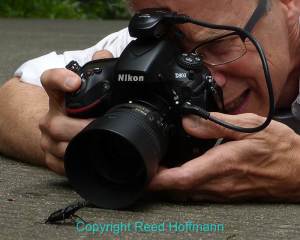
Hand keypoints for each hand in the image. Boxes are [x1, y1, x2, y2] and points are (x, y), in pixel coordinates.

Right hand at [39, 50, 112, 174]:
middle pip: (57, 123)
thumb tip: (104, 55)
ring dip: (81, 146)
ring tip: (101, 143)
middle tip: (101, 126)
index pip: (50, 81)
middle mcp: (50, 117)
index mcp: (59, 96)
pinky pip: (59, 164)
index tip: (74, 81)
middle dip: (81, 127)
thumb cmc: (79, 109)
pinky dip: (75, 163)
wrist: (64, 130)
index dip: (60, 79)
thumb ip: (98, 67)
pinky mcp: (50, 157)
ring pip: (59, 146)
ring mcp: (48, 139)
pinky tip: (89, 158)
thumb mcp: (88, 90)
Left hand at [149, 113, 299, 201]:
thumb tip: (188, 121)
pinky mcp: (227, 193)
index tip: (143, 173)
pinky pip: (198, 192)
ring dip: (169, 182)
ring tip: (159, 167)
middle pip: (178, 188)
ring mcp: (222, 191)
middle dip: (158, 180)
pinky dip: (184, 184)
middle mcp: (219, 183)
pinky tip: (182, 171)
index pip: (181, 178)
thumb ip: (215, 124)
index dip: (158, 179)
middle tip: (146, 165)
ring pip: (186, 192)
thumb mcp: (250, 126)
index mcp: (222, 165)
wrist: (298, 171)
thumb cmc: (279, 148)